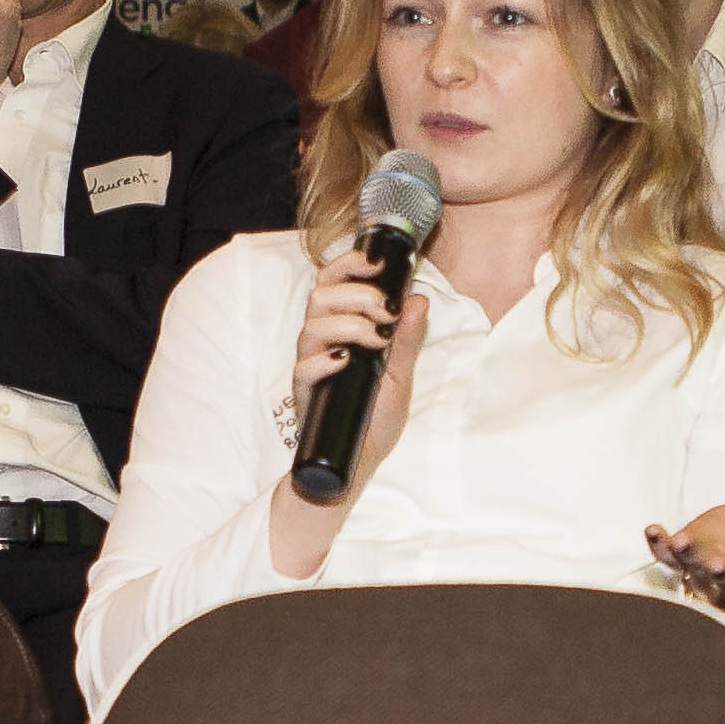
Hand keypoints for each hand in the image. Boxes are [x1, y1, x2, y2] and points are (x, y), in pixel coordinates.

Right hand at [267, 243, 426, 569]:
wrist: (358, 462)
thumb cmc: (374, 419)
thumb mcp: (400, 375)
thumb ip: (407, 339)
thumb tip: (420, 300)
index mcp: (341, 330)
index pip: (334, 283)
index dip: (349, 265)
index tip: (375, 261)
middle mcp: (320, 343)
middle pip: (320, 296)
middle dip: (355, 294)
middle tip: (385, 310)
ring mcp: (310, 366)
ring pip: (312, 326)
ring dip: (348, 323)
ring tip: (378, 339)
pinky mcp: (304, 393)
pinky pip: (304, 368)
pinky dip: (325, 360)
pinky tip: (347, 361)